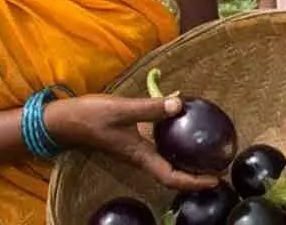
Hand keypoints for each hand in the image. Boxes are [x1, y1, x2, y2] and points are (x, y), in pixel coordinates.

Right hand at [45, 94, 219, 190]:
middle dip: (196, 175)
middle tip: (220, 168)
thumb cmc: (91, 116)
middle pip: (173, 173)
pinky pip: (160, 142)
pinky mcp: (134, 138)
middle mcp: (141, 156)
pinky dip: (175, 138)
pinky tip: (185, 120)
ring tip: (209, 151)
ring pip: (167, 159)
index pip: (171, 177)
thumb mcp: (122, 110)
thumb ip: (150, 108)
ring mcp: (138, 148)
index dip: (194, 182)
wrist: (65, 119)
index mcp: (140, 156)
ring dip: (188, 159)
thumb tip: (180, 104)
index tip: (215, 181)